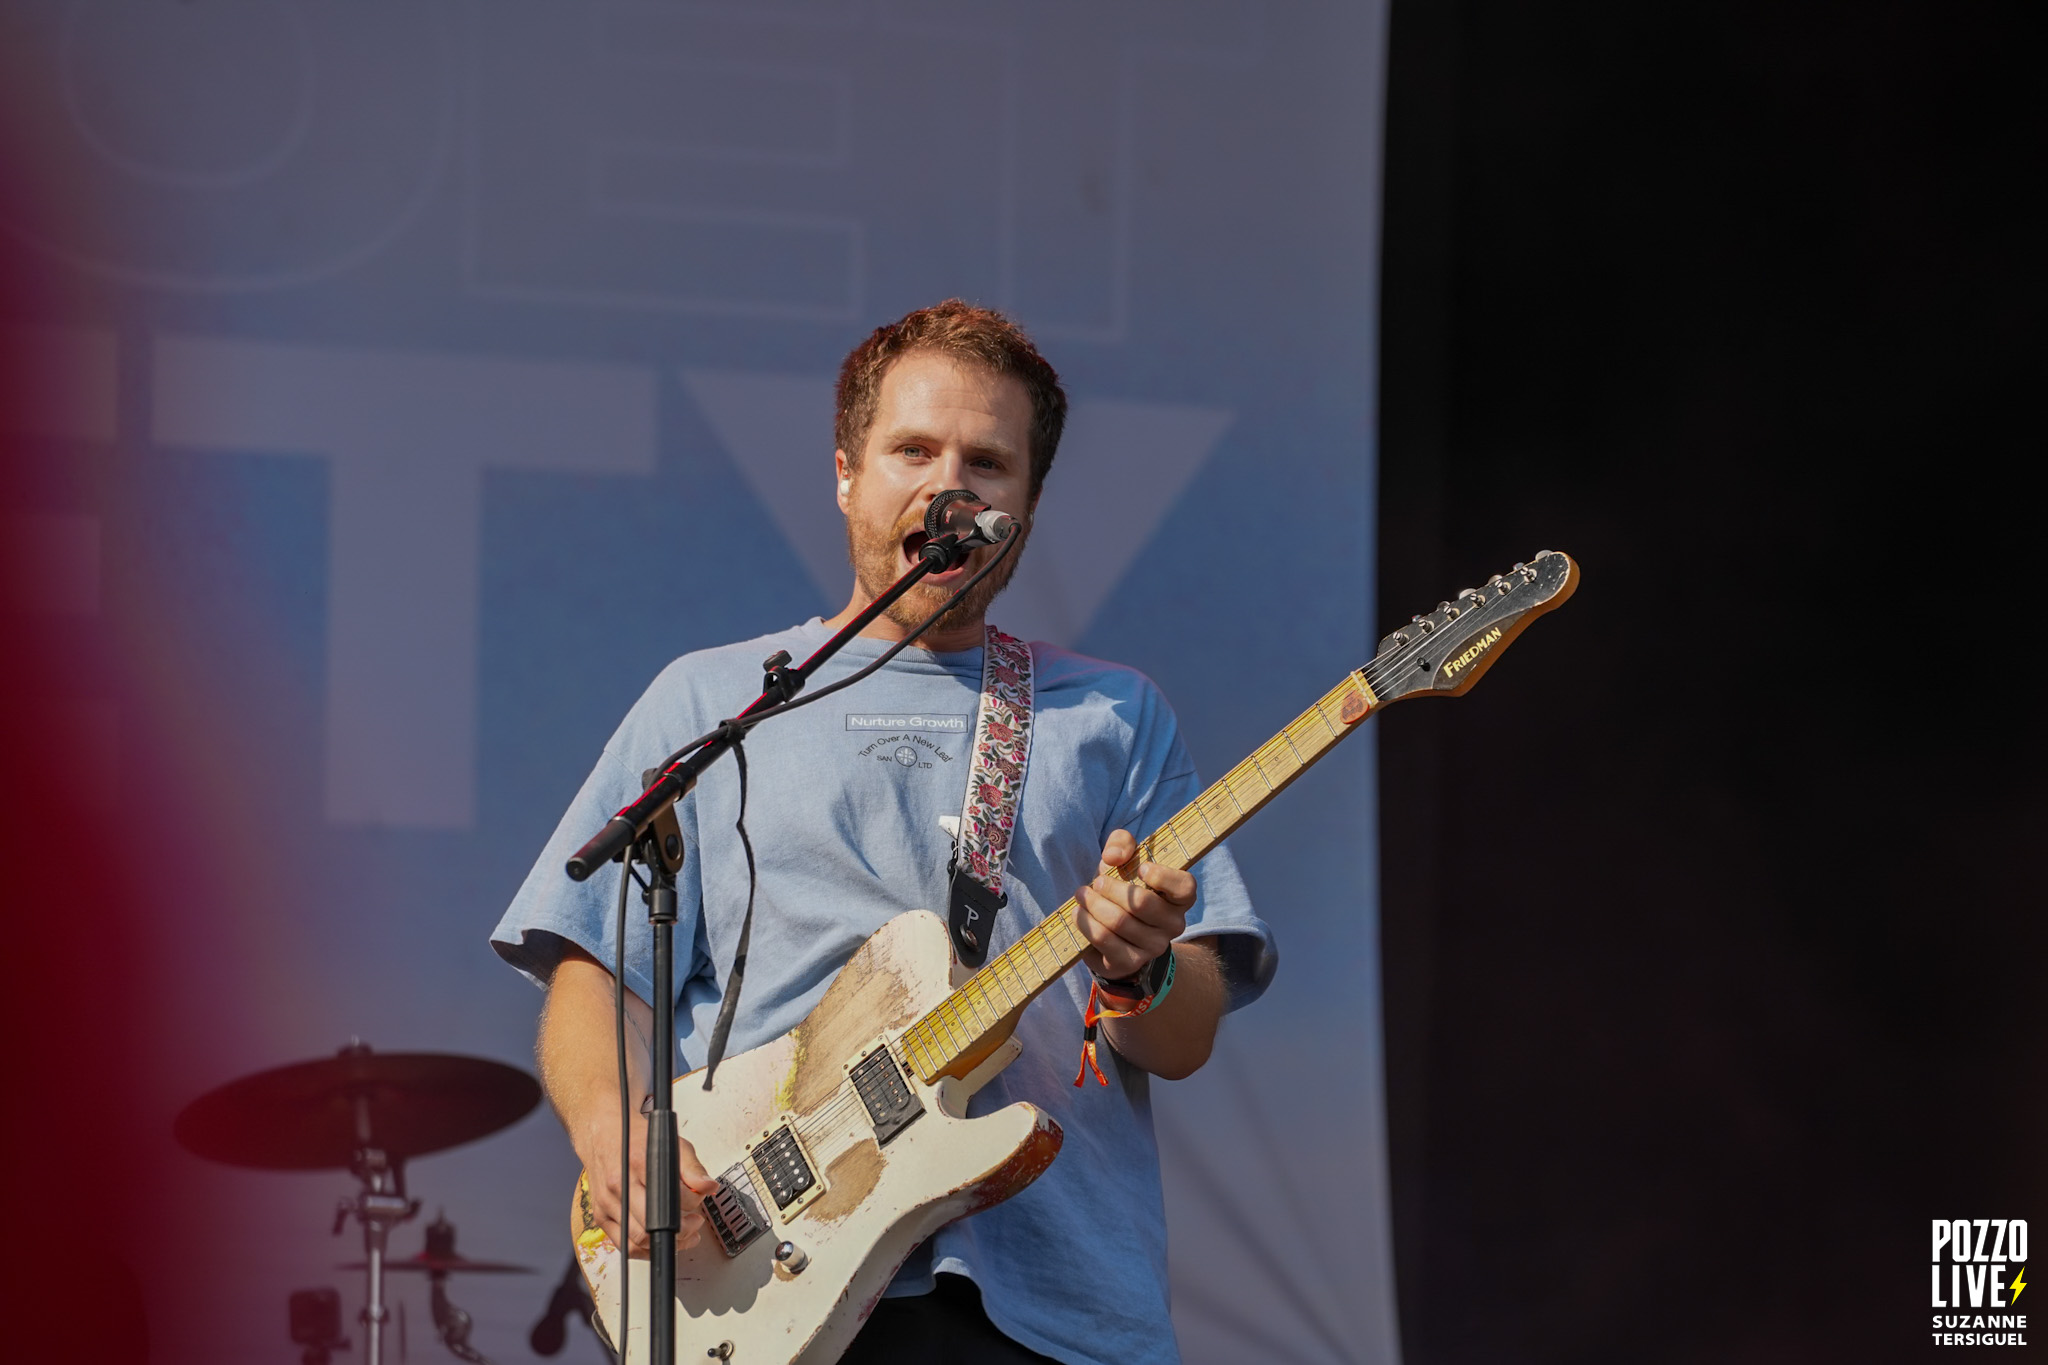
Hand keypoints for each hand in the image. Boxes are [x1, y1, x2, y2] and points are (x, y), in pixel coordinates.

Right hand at [576, 1106, 721, 1258]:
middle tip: (695, 1222)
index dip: (692, 1203)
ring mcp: (607, 1202)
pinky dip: (646, 1249)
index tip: (699, 1200)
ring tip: (683, 1234)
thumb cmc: (637, 1138)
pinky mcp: (600, 1215)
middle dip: (682, 1229)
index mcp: (639, 1163)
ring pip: (638, 1240)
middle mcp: (620, 1184)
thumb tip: (709, 1187)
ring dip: (667, 1243)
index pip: (671, 1196)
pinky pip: (624, 1245)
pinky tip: (660, 1239)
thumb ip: (692, 1167)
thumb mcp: (671, 1143)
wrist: (605, 1134)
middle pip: (653, 1224)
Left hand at [1075, 828, 1196, 980]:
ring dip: (1093, 904)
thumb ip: (1122, 844)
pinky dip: (1086, 923)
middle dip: (1111, 888)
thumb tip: (1114, 857)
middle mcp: (1174, 924)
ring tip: (1082, 895)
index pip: (1185, 887)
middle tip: (1096, 882)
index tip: (1140, 868)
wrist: (1115, 932)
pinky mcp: (1130, 962)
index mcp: (1180, 898)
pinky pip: (1104, 939)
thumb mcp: (1125, 858)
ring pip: (1119, 922)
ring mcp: (1153, 947)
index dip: (1162, 876)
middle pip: (1141, 903)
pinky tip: (1079, 913)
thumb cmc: (1125, 886)